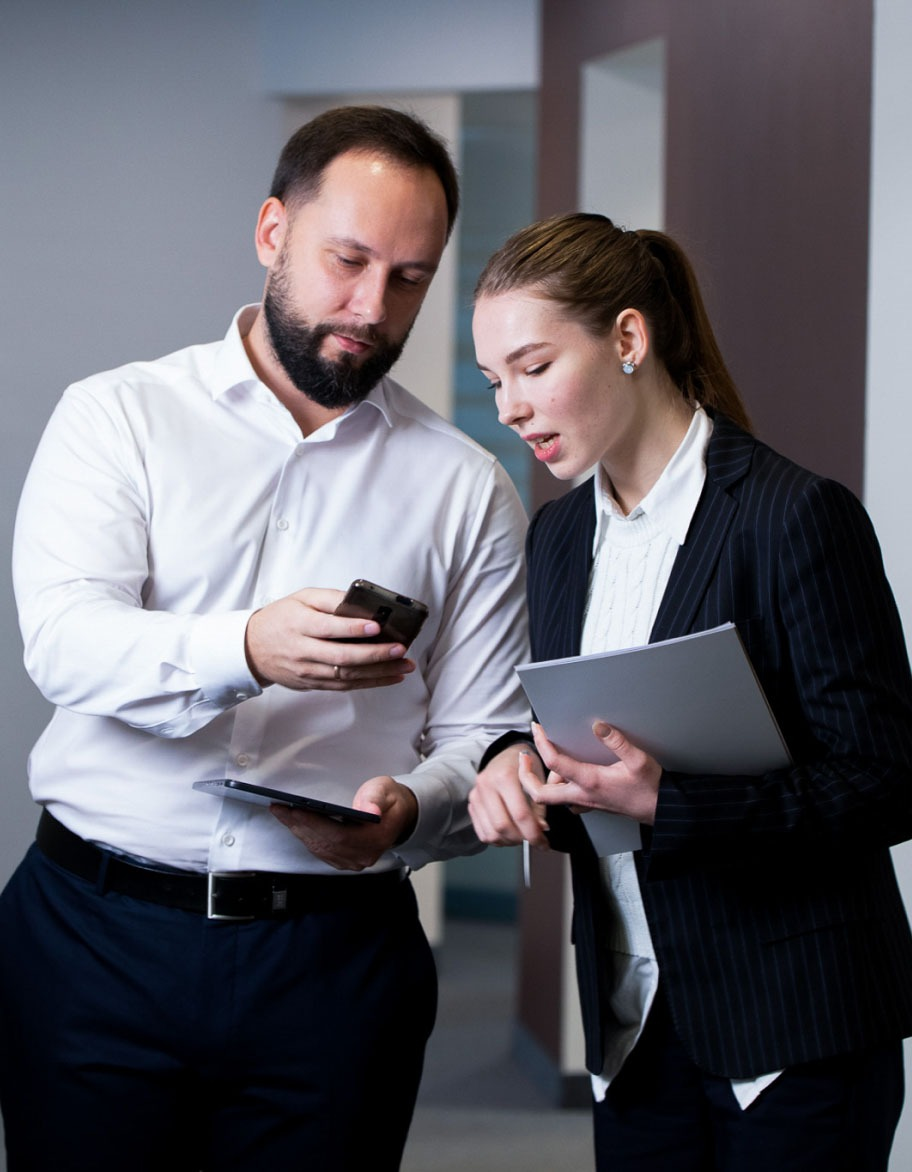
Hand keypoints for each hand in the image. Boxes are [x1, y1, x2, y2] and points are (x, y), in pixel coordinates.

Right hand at [245, 587, 414, 690]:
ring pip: (347, 676)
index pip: (328, 628)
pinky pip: (345, 687)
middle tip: (400, 649)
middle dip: (375, 654)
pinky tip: (390, 677)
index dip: (353, 628)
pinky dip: (370, 683)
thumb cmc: (282, 618)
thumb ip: (330, 599)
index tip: (376, 626)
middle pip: (342, 657)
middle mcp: (303, 651)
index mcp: (299, 625)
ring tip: (404, 665)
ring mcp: (308, 671)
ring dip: (379, 672)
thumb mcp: (301, 599)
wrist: (253, 648)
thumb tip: (361, 602)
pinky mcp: (313, 684)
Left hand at [269, 775, 417, 870]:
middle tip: (278, 808)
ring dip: (298, 831)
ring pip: (320, 849)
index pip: (338, 835)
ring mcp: (355, 861)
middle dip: (298, 825)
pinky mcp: (346, 861)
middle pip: (324, 843)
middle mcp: (364, 855)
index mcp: (376, 838)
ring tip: (282, 814)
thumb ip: (376, 799)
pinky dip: (306, 838)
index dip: (314, 823)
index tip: (294, 810)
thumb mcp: (386, 790)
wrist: (399, 816)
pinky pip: (321, 852)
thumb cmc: (390, 800)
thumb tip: (370, 812)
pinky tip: (295, 825)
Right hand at [468, 744, 549, 847]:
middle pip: (503, 826)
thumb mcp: (539, 780)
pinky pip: (483, 833)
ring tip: (523, 836)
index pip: (520, 814)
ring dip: (510, 841)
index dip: (534, 833)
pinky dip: (498, 840)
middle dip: (522, 839)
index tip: (544, 843)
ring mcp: (476, 795)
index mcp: (504, 776)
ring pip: (491, 833)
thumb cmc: (528, 766)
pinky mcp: (472, 804)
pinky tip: (510, 835)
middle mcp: (486, 785)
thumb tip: (540, 830)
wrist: (508, 755)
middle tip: (535, 841)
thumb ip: (540, 806)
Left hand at [521, 721, 660, 825]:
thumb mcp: (639, 760)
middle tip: (524, 757)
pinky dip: (557, 789)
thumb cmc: (652, 788)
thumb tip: (598, 725)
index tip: (538, 728)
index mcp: (590, 781)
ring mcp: (586, 803)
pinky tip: (564, 776)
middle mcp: (583, 795)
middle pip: (540, 793)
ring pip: (552, 798)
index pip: (554, 762)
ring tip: (545, 759)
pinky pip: (565, 801)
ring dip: (543, 781)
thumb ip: (617, 741)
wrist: (662, 810)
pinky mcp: (592, 805)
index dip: (541, 743)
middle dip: (526, 775)